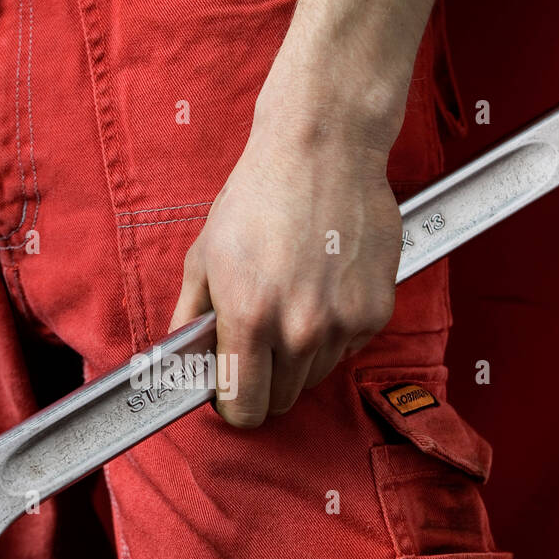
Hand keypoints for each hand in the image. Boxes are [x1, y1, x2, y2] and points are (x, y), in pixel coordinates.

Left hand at [169, 114, 400, 427]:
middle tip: (258, 342)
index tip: (232, 393)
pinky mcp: (375, 313)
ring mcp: (343, 324)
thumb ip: (190, 319)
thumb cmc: (258, 198)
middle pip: (281, 401)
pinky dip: (333, 334)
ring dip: (299, 358)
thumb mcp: (204, 256)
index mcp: (249, 317)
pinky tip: (322, 290)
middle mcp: (300, 329)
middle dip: (265, 382)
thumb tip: (182, 362)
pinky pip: (346, 350)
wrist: (323, 150)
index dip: (233, 406)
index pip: (244, 408)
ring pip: (314, 378)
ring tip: (292, 305)